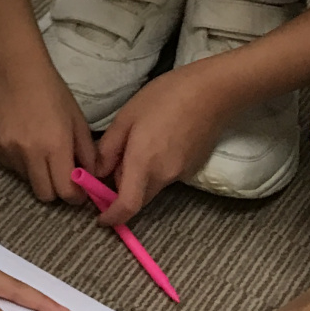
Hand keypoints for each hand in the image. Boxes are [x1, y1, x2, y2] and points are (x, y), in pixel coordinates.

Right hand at [0, 54, 95, 204]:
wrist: (19, 73)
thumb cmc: (53, 94)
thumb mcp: (78, 123)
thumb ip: (87, 155)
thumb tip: (91, 178)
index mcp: (55, 146)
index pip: (65, 192)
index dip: (75, 196)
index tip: (78, 191)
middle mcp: (30, 153)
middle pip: (45, 194)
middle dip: (56, 189)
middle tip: (60, 174)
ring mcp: (8, 150)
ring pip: (27, 180)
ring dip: (37, 172)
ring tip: (39, 148)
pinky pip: (11, 166)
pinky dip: (20, 161)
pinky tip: (23, 140)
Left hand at [93, 64, 228, 226]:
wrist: (212, 92)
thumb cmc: (163, 98)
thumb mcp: (126, 117)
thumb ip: (109, 148)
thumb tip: (97, 172)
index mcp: (144, 163)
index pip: (128, 206)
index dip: (113, 217)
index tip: (101, 218)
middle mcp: (164, 175)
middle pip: (138, 197)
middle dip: (121, 191)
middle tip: (111, 163)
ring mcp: (181, 173)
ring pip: (151, 186)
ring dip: (138, 176)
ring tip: (135, 142)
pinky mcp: (192, 167)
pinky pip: (165, 176)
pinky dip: (153, 168)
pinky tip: (156, 140)